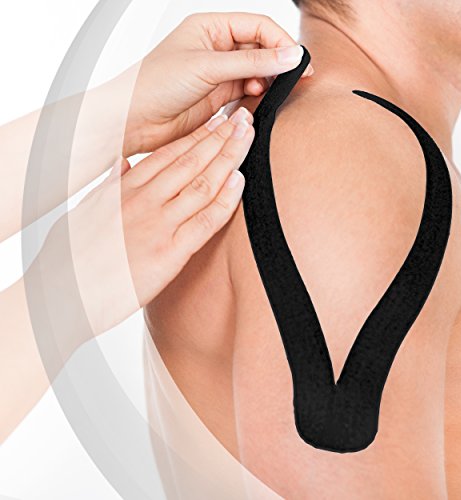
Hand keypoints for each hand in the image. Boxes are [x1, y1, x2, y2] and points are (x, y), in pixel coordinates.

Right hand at [42, 107, 253, 334]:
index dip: (197, 135)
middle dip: (220, 137)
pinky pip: (206, 222)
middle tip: (243, 118)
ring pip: (202, 183)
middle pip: (190, 161)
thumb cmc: (70, 258)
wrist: (61, 296)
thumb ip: (109, 187)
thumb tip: (123, 164)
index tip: (216, 121)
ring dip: (229, 158)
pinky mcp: (170, 253)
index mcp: (124, 189)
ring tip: (248, 137)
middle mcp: (143, 201)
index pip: (168, 154)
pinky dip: (226, 200)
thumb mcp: (85, 213)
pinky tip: (241, 180)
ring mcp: (157, 225)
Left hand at [122, 12, 312, 155]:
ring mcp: (219, 74)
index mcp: (210, 27)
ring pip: (256, 73)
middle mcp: (216, 48)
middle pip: (260, 50)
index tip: (297, 60)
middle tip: (293, 79)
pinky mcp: (219, 99)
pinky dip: (256, 98)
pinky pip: (248, 94)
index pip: (257, 26)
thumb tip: (290, 56)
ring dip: (266, 83)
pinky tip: (255, 103)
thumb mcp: (207, 66)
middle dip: (277, 63)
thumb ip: (251, 63)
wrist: (135, 120)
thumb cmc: (156, 84)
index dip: (280, 41)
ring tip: (266, 92)